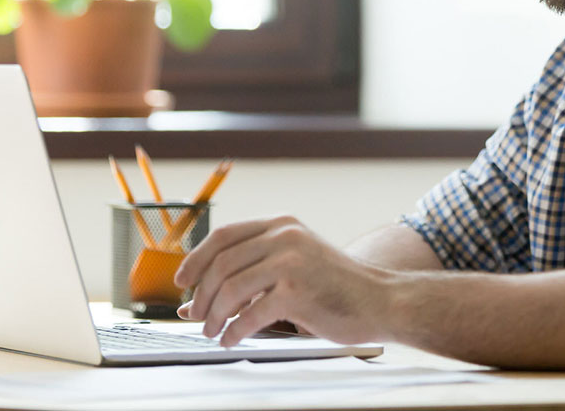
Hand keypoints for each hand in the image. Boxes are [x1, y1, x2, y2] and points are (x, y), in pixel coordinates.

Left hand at [173, 215, 391, 346]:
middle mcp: (284, 237)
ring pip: (231, 289)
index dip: (197, 258)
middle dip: (202, 294)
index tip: (183, 280)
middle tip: (196, 315)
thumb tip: (196, 299)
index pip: (225, 236)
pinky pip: (250, 314)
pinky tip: (231, 340)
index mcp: (282, 225)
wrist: (380, 300)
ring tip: (212, 331)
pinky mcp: (296, 292)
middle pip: (222, 263)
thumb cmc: (336, 287)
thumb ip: (251, 274)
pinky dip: (234, 331)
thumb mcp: (294, 266)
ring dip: (214, 315)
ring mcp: (291, 262)